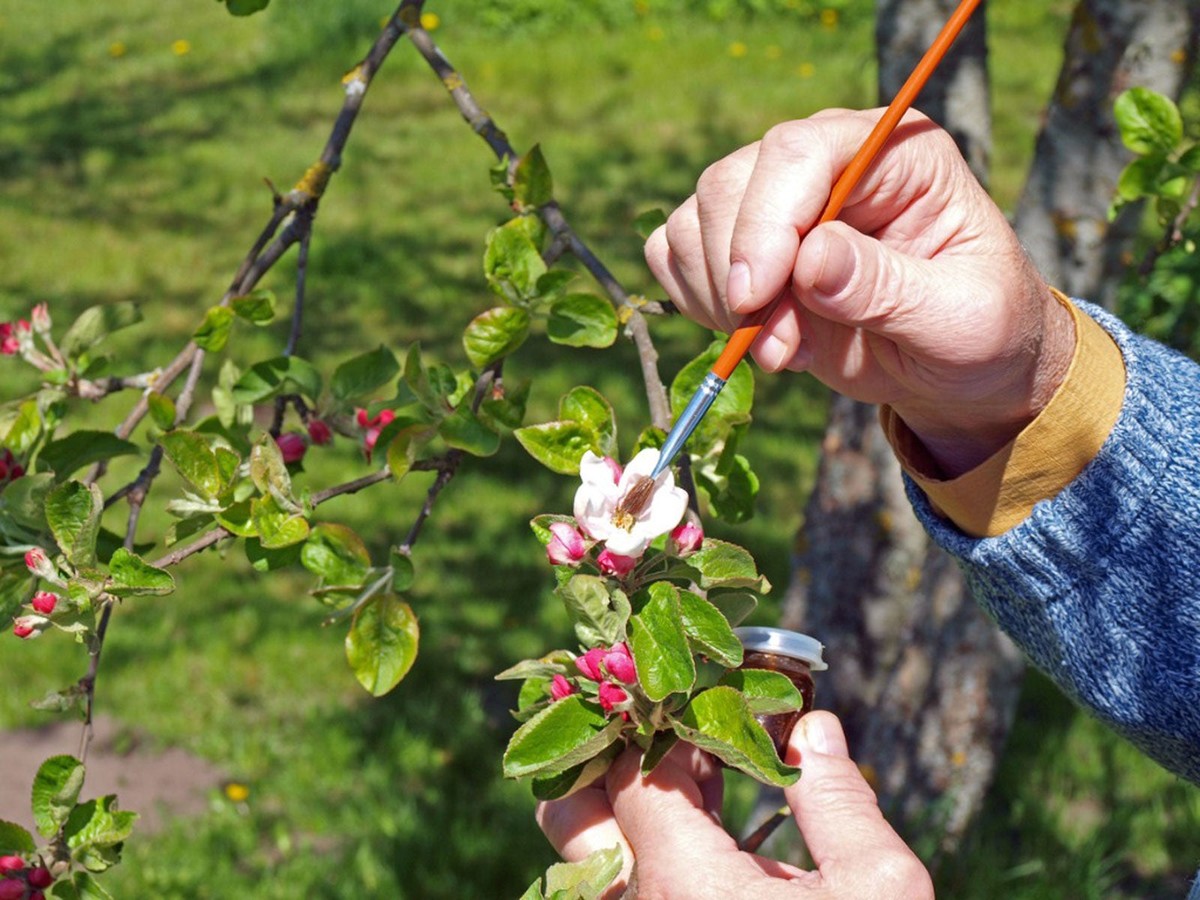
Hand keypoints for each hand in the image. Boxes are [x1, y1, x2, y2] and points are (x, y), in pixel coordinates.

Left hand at [536, 711, 932, 898]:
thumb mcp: (878, 892)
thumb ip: (838, 800)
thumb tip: (814, 728)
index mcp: (681, 885)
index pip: (637, 768)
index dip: (672, 721)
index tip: (709, 696)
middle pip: (572, 809)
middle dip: (617, 753)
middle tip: (679, 728)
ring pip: (583, 853)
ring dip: (626, 801)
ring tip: (693, 774)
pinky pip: (615, 889)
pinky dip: (645, 848)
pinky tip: (705, 833)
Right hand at [645, 109, 1074, 474]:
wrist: (956, 368)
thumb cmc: (979, 331)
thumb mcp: (958, 318)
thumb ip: (886, 287)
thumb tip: (808, 261)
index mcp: (894, 154)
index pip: (798, 152)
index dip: (764, 223)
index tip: (755, 299)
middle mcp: (827, 163)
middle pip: (731, 183)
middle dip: (739, 276)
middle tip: (779, 349)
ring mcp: (777, 202)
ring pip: (693, 220)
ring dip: (719, 299)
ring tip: (783, 350)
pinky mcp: (740, 245)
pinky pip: (674, 255)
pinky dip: (696, 302)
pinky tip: (755, 334)